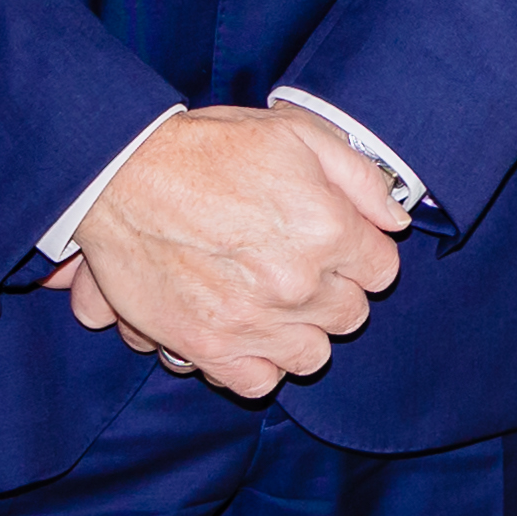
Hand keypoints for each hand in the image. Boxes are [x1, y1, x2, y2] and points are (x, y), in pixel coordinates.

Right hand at [51, 102, 406, 394]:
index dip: (362, 256)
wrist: (121, 176)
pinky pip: (259, 382)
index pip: (383, 270)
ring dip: (300, 332)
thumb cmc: (210, 149)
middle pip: (351, 315)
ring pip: (312, 355)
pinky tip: (247, 333)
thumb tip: (395, 219)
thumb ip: (359, 178)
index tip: (337, 247)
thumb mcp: (297, 133)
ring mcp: (253, 321)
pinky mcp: (207, 346)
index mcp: (327, 230)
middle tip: (299, 270)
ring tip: (273, 304)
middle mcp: (298, 283)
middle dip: (334, 293)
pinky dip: (257, 364)